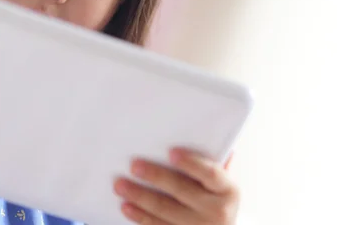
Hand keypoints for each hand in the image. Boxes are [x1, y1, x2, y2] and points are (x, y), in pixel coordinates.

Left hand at [114, 149, 238, 224]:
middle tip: (134, 166)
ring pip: (165, 211)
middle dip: (155, 177)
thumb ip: (214, 161)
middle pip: (181, 191)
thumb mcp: (222, 182)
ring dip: (140, 197)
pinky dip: (140, 217)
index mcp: (228, 190)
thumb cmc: (217, 198)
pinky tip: (126, 206)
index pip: (210, 174)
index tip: (172, 152)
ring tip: (120, 185)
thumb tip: (206, 133)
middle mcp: (217, 212)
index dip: (191, 163)